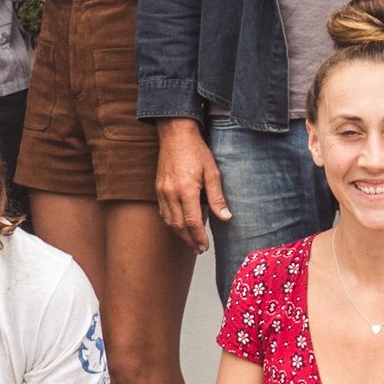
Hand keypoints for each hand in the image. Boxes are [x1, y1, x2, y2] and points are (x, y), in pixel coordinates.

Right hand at [154, 119, 231, 250]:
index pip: (192, 221)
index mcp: (186, 189)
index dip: (199, 236)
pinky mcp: (158, 189)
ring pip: (169, 221)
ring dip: (179, 234)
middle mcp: (171, 192)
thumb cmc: (196, 151)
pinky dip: (171, 223)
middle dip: (189, 240)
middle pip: (178, 225)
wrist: (176, 135)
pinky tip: (180, 226)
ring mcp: (162, 191)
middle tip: (199, 249)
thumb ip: (217, 197)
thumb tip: (226, 217)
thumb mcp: (212, 172)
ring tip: (191, 241)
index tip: (204, 246)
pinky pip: (163, 212)